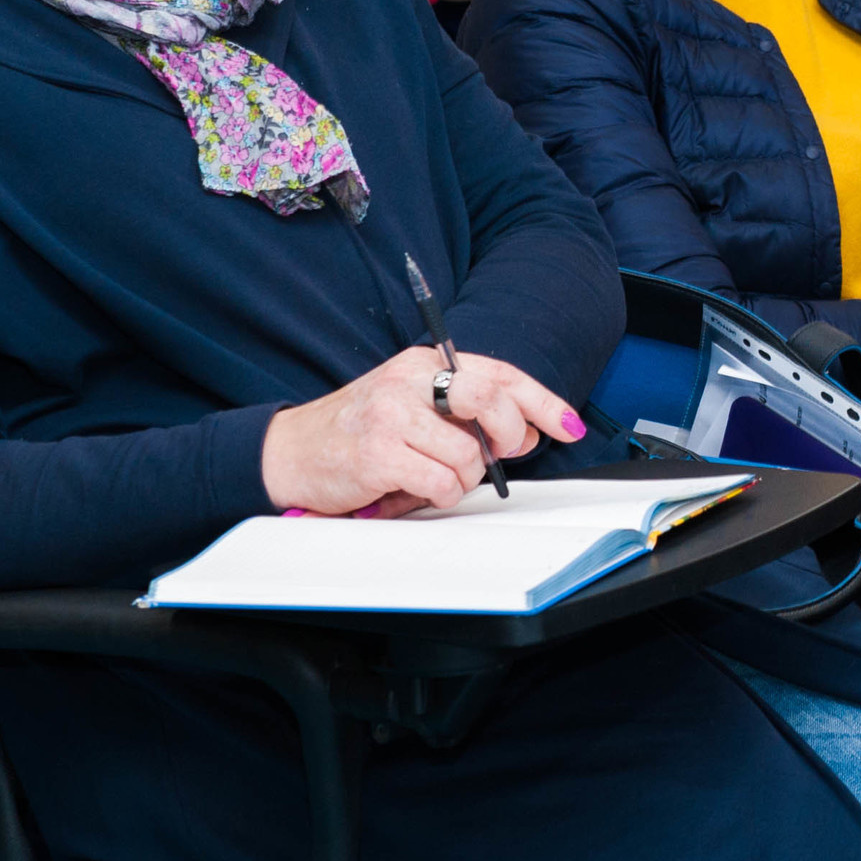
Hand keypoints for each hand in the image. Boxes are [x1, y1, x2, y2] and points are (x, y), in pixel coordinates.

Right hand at [260, 347, 587, 516]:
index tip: (570, 425)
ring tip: (426, 476)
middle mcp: (409, 380)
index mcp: (424, 364)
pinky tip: (410, 489)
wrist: (290, 452)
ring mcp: (392, 415)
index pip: (499, 373)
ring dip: (458, 479)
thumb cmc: (358, 432)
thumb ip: (468, 415)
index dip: (542, 401)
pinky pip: (441, 484)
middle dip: (505, 435)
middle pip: (490, 399)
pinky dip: (435, 496)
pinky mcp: (379, 453)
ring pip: (468, 455)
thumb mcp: (415, 410)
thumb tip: (526, 432)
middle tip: (492, 456)